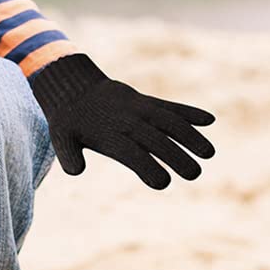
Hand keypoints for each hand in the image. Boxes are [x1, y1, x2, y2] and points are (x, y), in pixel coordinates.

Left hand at [31, 53, 215, 188]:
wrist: (72, 87)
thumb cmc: (69, 121)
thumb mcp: (61, 137)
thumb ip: (68, 155)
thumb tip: (75, 171)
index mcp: (107, 134)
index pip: (131, 153)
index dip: (146, 167)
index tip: (163, 183)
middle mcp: (126, 120)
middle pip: (155, 140)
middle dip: (175, 156)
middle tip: (194, 174)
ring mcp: (138, 108)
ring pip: (167, 121)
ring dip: (189, 134)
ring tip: (209, 153)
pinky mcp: (146, 101)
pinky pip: (169, 106)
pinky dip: (187, 112)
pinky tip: (209, 120)